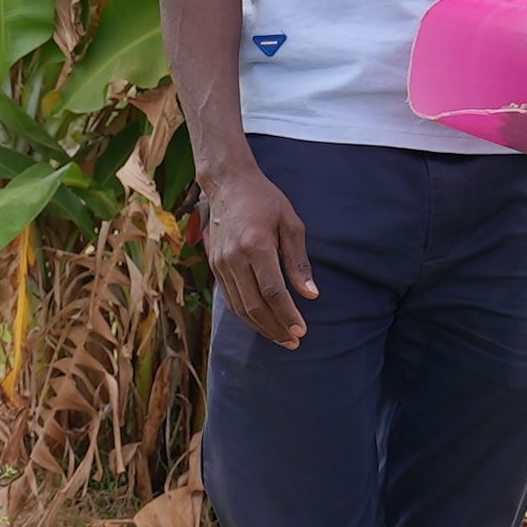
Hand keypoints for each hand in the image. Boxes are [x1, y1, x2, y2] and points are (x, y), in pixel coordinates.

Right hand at [200, 162, 316, 347]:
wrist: (228, 185)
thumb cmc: (266, 201)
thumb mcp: (291, 224)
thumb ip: (299, 262)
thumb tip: (311, 295)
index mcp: (256, 246)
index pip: (273, 291)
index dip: (288, 314)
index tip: (302, 330)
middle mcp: (234, 258)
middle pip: (254, 305)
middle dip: (275, 328)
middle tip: (294, 341)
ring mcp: (221, 264)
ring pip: (239, 307)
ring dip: (261, 327)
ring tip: (281, 338)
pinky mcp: (215, 266)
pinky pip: (230, 299)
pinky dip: (246, 315)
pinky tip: (262, 322)